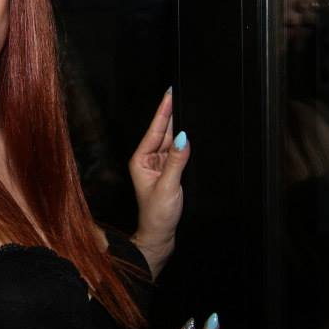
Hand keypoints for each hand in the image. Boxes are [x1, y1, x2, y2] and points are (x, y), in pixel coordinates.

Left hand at [128, 89, 188, 247]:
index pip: (155, 130)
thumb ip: (177, 161)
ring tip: (186, 106)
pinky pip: (177, 151)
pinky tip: (188, 131)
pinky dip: (183, 142)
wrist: (159, 235)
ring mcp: (159, 165)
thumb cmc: (157, 215)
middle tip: (179, 93)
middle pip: (163, 132)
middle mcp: (148, 159)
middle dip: (171, 113)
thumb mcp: (168, 186)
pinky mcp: (169, 172)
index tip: (169, 94)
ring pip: (171, 140)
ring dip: (178, 126)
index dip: (163, 111)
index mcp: (141, 160)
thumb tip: (184, 138)